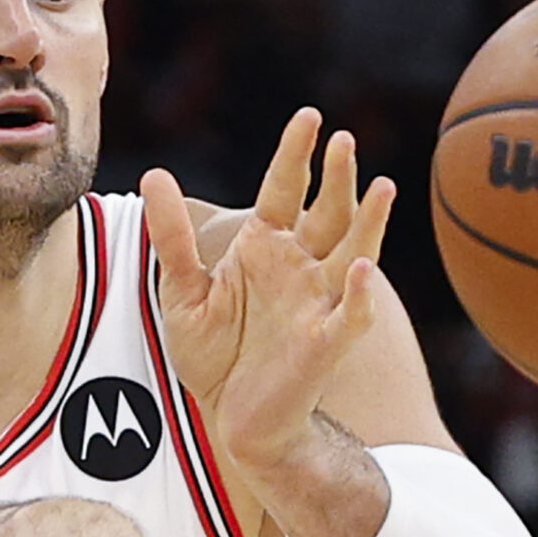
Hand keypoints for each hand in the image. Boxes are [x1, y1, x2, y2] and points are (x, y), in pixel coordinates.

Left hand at [142, 108, 394, 473]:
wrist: (232, 418)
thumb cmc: (214, 354)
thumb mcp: (181, 291)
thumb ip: (172, 236)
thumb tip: (154, 175)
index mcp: (266, 246)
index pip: (286, 188)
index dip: (297, 154)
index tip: (309, 117)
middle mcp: (300, 267)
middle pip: (328, 212)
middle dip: (338, 177)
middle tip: (344, 139)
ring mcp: (318, 303)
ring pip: (353, 253)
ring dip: (370, 223)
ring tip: (383, 186)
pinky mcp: (325, 344)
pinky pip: (349, 316)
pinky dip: (360, 295)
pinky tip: (365, 270)